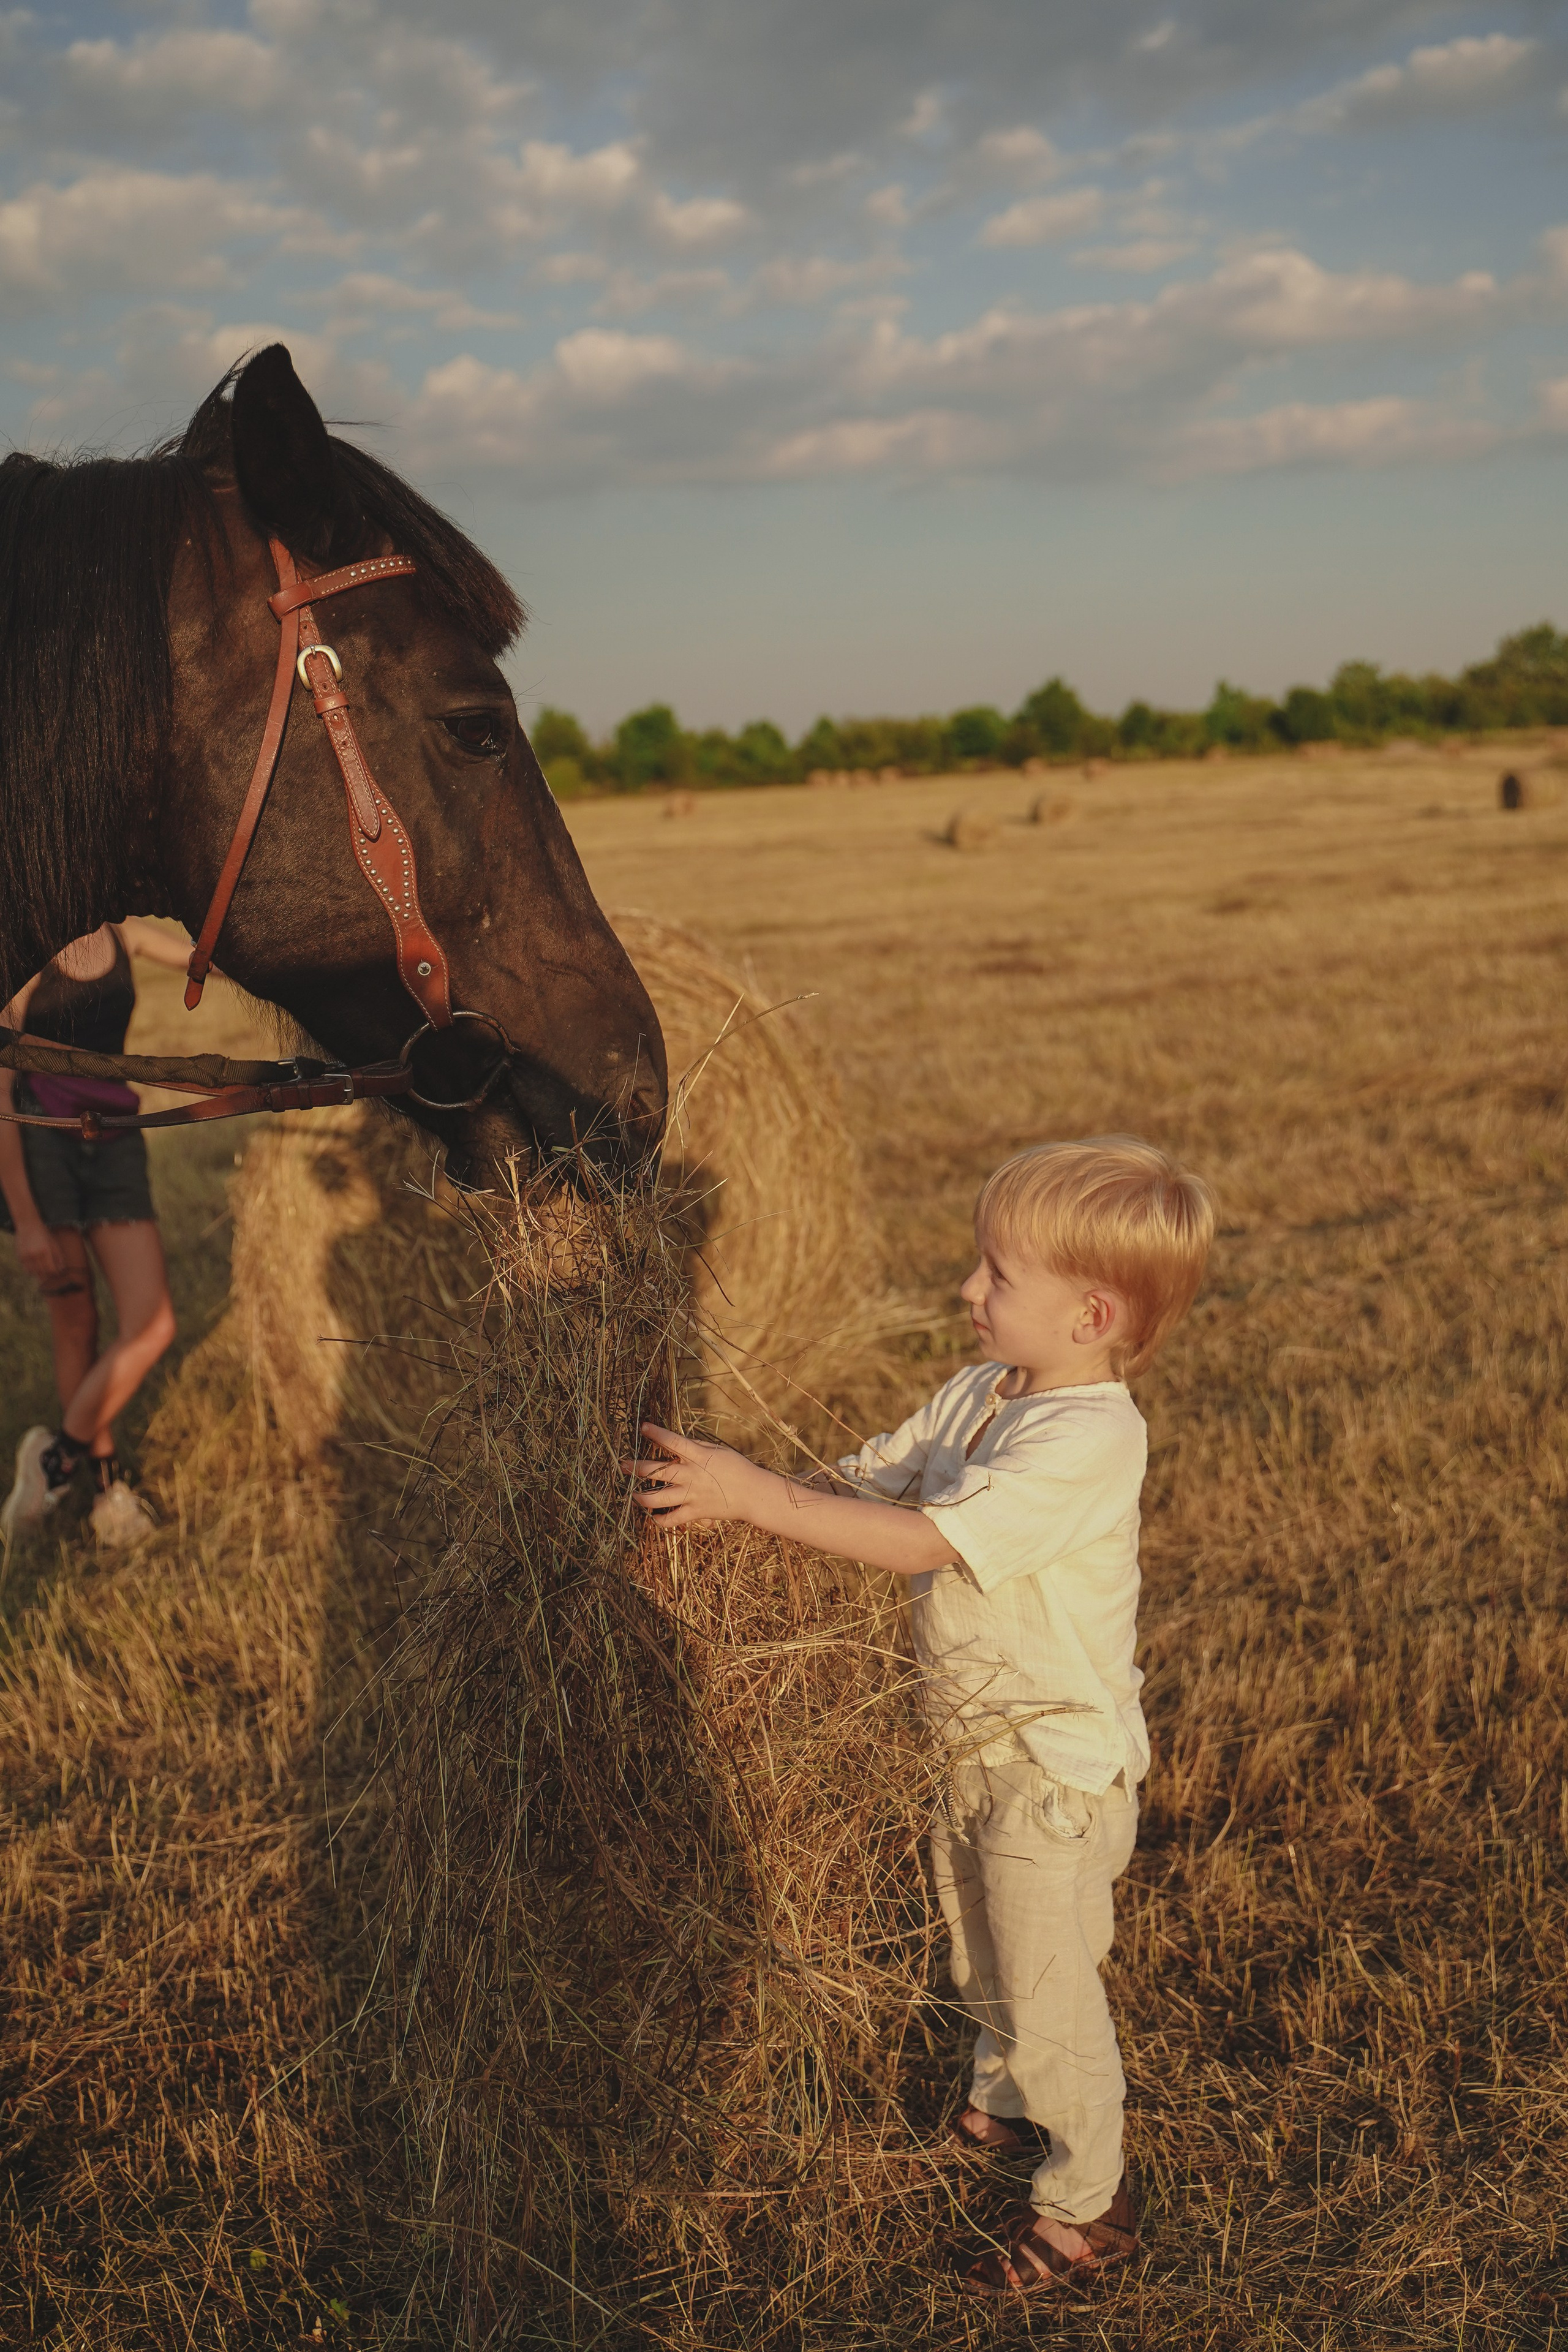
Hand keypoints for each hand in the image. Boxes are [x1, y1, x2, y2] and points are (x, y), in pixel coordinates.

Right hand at [17, 1219, 63, 1280]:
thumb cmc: (44, 1234)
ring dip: (38, 1274)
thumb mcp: (54, 1243)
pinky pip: (26, 1268)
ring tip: (42, 1272)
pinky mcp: (20, 1256)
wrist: (28, 1225)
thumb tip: (61, 1269)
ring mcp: (26, 1256)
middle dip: (47, 1275)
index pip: (51, 1269)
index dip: (55, 1273)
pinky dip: (30, 1270)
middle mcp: (35, 1255)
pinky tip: (34, 1267)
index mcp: (46, 1251)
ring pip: (33, 1272)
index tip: (57, 1273)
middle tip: (50, 1275)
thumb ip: (58, 1256)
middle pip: (42, 1272)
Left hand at [623, 1423, 768, 1531]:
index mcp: (698, 1456)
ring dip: (641, 1497)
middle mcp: (691, 1475)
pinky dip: (660, 1520)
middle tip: (622, 1465)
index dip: (656, 1434)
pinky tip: (653, 1518)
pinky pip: (672, 1520)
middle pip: (656, 1471)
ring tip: (633, 1494)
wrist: (753, 1494)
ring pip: (658, 1498)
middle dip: (636, 1468)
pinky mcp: (695, 1512)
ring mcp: (691, 1495)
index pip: (673, 1442)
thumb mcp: (717, 1450)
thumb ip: (696, 1447)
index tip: (643, 1427)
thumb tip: (676, 1443)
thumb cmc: (737, 1468)